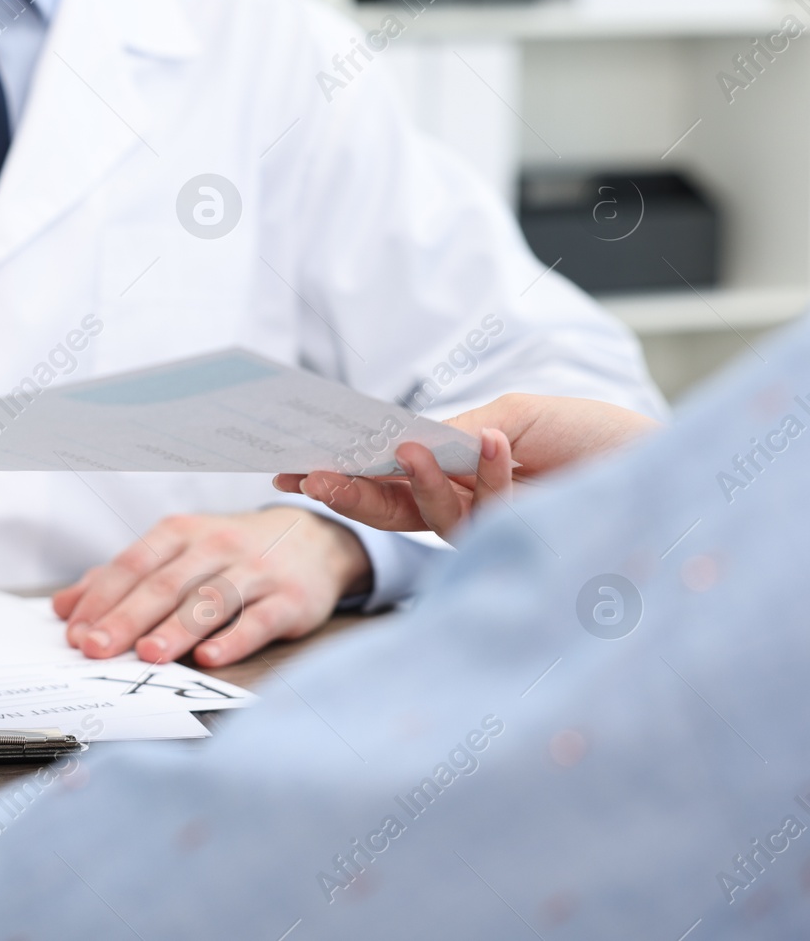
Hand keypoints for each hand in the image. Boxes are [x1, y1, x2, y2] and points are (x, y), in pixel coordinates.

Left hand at [51, 508, 370, 667]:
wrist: (314, 540)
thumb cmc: (229, 553)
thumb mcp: (176, 553)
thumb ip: (120, 579)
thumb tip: (63, 607)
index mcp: (180, 534)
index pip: (133, 565)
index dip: (102, 598)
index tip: (76, 632)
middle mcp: (215, 546)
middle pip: (165, 584)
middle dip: (128, 618)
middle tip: (96, 648)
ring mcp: (255, 571)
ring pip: (210, 600)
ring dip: (176, 629)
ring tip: (147, 654)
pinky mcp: (290, 599)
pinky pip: (259, 619)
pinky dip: (234, 639)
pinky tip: (210, 659)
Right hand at [274, 393, 658, 541]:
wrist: (666, 468)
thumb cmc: (593, 438)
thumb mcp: (515, 415)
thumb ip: (458, 432)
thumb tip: (400, 445)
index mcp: (453, 477)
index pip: (383, 480)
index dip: (339, 475)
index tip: (292, 466)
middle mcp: (464, 508)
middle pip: (388, 507)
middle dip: (348, 492)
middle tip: (310, 476)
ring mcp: (491, 530)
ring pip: (430, 515)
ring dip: (413, 480)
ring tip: (401, 446)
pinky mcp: (523, 542)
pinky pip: (490, 514)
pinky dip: (491, 473)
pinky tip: (494, 440)